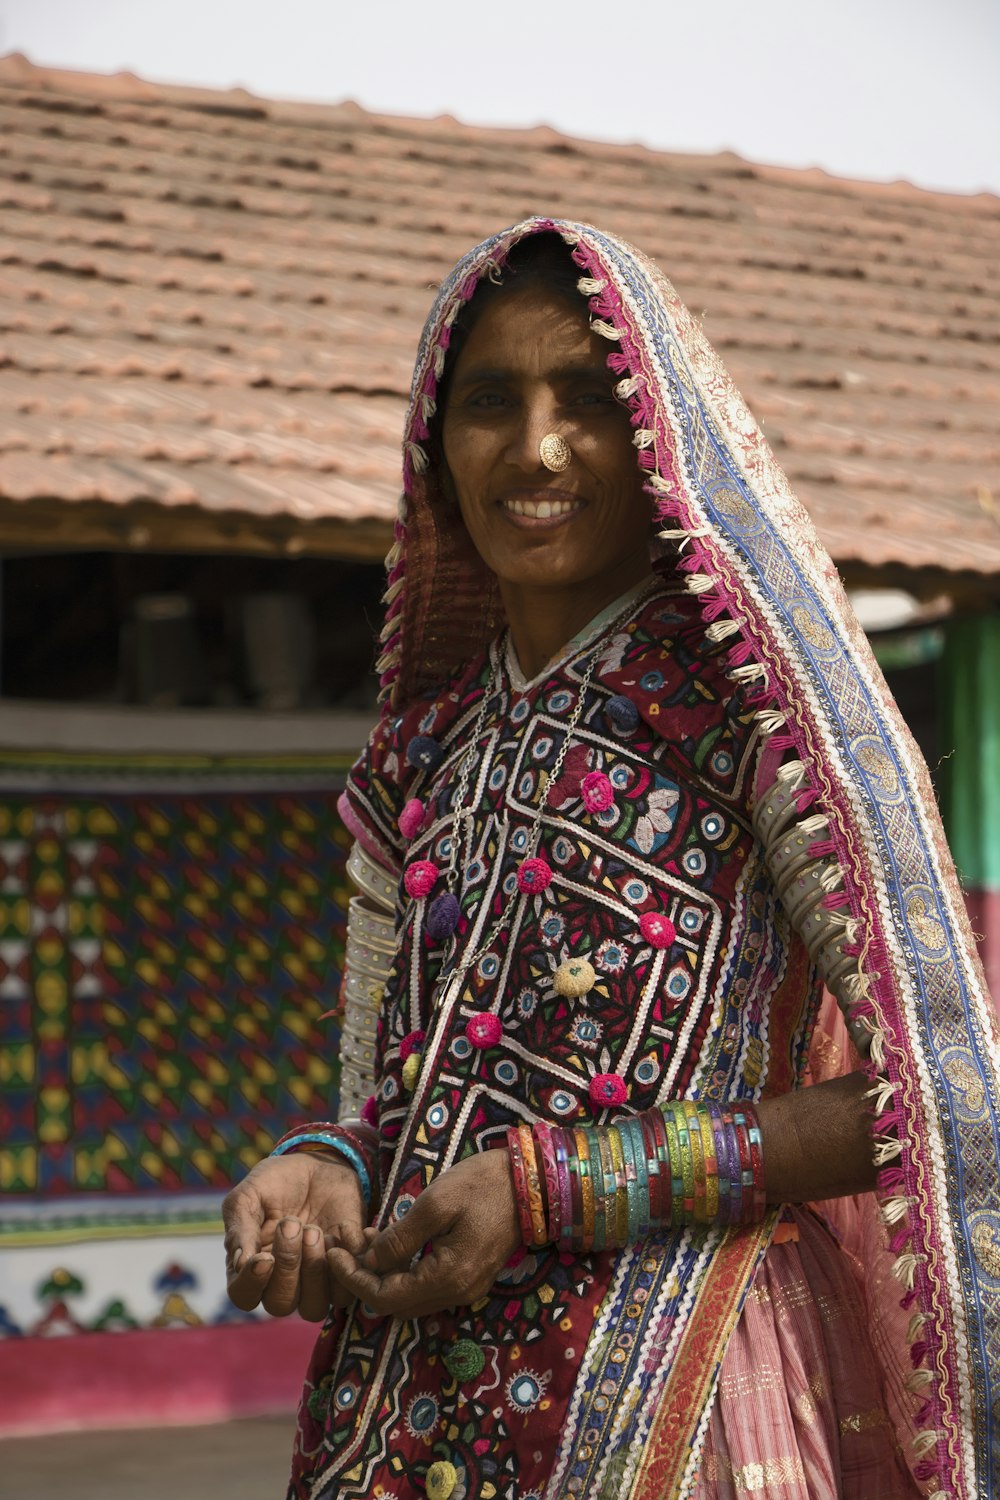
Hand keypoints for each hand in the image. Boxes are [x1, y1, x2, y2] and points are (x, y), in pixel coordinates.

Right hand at [222, 1152, 366, 1319]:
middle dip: (288, 1265)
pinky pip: (346, 1292)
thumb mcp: (250, 1194)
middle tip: (292, 1224)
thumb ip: (240, 1226)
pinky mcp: (342, 1273)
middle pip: (280, 1304)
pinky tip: (340, 1229)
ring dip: (315, 1271)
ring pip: (313, 1307)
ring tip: (315, 1230)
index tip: (264, 1258)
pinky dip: (345, 1263)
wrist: (321, 1165)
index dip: (252, 1283)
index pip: (244, 1296)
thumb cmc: (278, 1181)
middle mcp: (280, 1282)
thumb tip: (239, 1263)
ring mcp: (313, 1282)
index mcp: (250, 1267)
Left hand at [327, 1149, 520, 1318]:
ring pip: (409, 1296)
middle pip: (394, 1303)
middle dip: (363, 1278)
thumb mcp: (435, 1203)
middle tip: (344, 1245)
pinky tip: (390, 1243)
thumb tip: (369, 1262)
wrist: (531, 1182)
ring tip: (363, 1240)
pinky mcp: (469, 1277)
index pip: (384, 1297)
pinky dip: (402, 1270)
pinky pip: (426, 1285)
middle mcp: (456, 1294)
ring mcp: (465, 1289)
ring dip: (381, 1275)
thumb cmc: (482, 1185)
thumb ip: (400, 1238)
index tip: (333, 1252)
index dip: (353, 1278)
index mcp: (447, 1278)